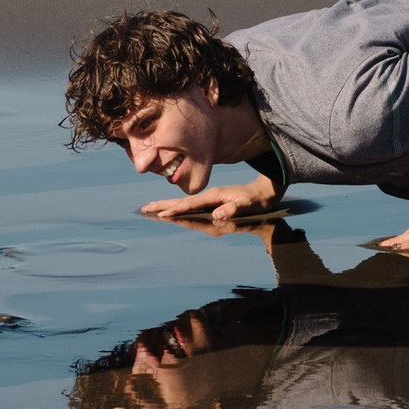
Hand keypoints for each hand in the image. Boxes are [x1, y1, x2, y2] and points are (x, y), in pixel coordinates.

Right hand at [139, 176, 279, 225]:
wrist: (264, 193)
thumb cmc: (256, 201)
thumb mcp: (248, 205)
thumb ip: (233, 209)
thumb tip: (216, 215)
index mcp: (214, 197)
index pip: (191, 204)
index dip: (176, 209)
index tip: (162, 213)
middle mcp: (208, 197)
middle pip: (181, 202)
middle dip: (163, 205)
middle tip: (144, 209)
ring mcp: (208, 201)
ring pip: (183, 205)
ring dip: (166, 207)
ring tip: (150, 210)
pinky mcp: (210, 204)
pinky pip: (190, 208)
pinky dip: (177, 210)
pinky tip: (169, 212)